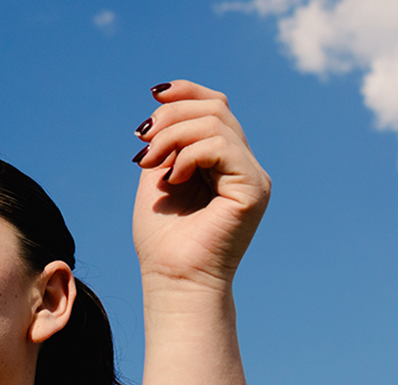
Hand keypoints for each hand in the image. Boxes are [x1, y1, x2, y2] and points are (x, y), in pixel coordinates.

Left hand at [131, 81, 270, 289]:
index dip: (187, 92)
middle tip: (144, 147)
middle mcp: (243, 166)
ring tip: (152, 165)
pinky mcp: (254, 188)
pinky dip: (190, 154)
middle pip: (216, 108)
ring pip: (217, 123)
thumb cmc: (163, 241)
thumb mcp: (158, 176)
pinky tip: (174, 178)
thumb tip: (164, 104)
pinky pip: (223, 146)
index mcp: (223, 163)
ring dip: (174, 136)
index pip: (215, 107)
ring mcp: (252, 177)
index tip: (153, 96)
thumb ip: (166, 142)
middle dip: (171, 118)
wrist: (174, 280)